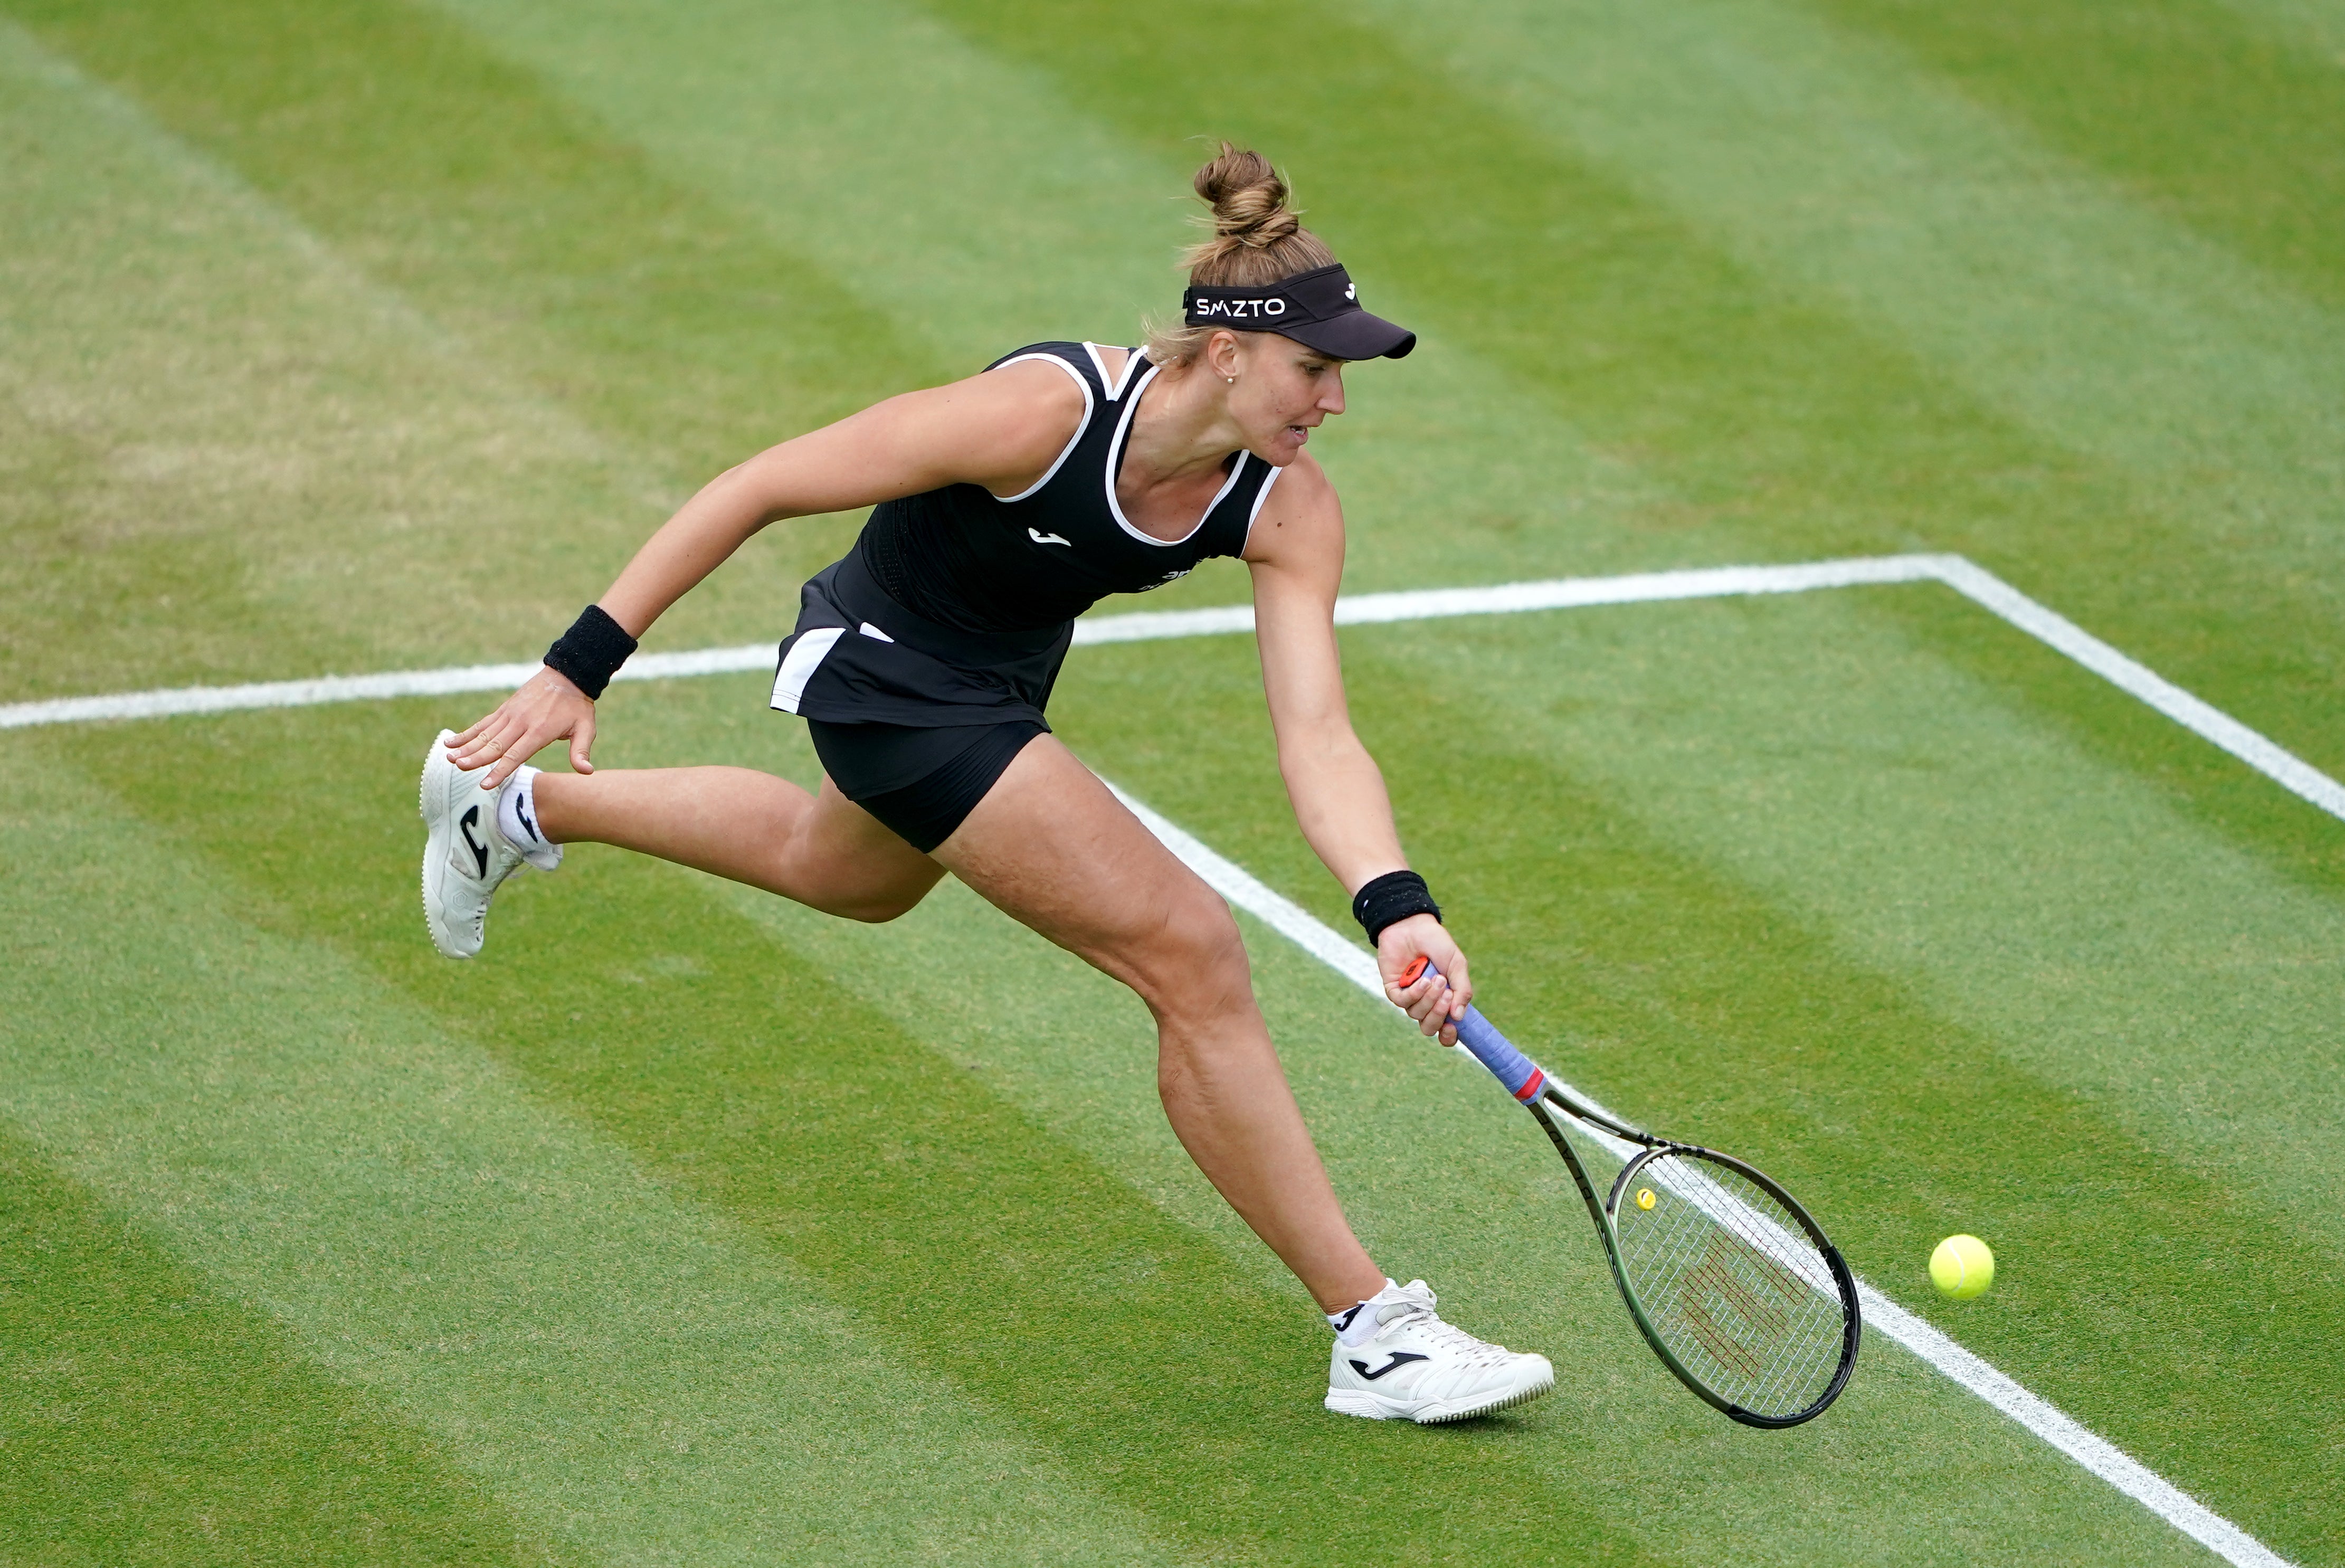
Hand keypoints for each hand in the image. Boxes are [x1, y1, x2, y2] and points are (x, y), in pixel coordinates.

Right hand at [445, 665, 596, 788]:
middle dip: (476, 758)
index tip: (485, 784)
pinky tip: (451, 742)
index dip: (500, 770)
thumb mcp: (586, 728)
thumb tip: (586, 772)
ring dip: (466, 746)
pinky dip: (467, 733)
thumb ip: (581, 751)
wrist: (567, 675)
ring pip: (484, 734)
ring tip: (448, 757)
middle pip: (495, 745)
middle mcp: (520, 723)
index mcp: (539, 731)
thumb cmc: (578, 706)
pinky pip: (483, 723)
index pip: (516, 755)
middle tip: (458, 767)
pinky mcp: (504, 709)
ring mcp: (510, 714)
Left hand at [1378, 913, 1468, 1046]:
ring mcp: (1409, 997)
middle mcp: (1425, 1002)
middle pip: (1430, 1026)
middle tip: (1447, 994)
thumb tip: (1458, 1017)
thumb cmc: (1437, 944)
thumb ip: (1462, 990)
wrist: (1413, 925)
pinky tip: (1422, 980)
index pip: (1445, 1029)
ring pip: (1417, 1014)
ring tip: (1436, 978)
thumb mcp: (1457, 965)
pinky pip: (1402, 1002)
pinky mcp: (1393, 989)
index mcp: (1444, 1000)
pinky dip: (1414, 994)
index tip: (1453, 1029)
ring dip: (1429, 999)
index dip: (1449, 1036)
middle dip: (1439, 1014)